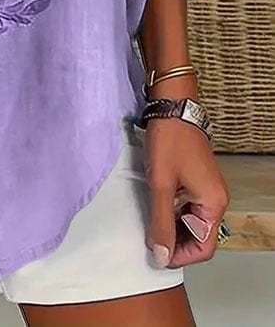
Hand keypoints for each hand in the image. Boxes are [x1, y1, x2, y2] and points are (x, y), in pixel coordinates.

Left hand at [143, 116, 229, 268]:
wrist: (172, 108)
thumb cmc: (169, 141)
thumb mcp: (161, 185)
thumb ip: (161, 222)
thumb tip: (161, 255)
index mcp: (213, 203)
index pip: (204, 247)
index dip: (180, 256)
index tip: (156, 255)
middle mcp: (215, 199)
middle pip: (200, 237)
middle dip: (175, 243)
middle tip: (149, 241)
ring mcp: (207, 189)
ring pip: (192, 222)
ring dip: (173, 227)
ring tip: (149, 225)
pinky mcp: (196, 181)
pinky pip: (188, 207)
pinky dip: (173, 213)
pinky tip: (155, 209)